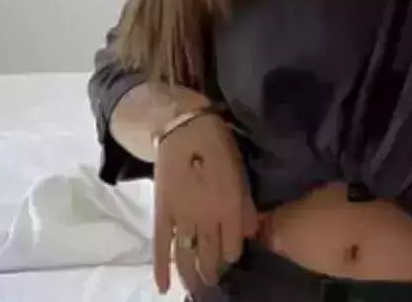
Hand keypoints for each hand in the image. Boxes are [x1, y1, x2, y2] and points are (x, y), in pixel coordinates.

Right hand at [152, 100, 257, 295]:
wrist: (182, 127)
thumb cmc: (217, 144)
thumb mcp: (240, 171)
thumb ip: (245, 205)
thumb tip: (250, 233)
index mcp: (230, 206)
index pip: (233, 247)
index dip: (233, 255)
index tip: (231, 257)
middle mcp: (207, 217)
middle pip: (210, 257)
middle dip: (213, 272)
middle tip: (214, 282)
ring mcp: (182, 217)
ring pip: (188, 256)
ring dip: (192, 276)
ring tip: (197, 288)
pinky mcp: (162, 213)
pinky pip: (161, 246)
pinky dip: (162, 268)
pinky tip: (164, 286)